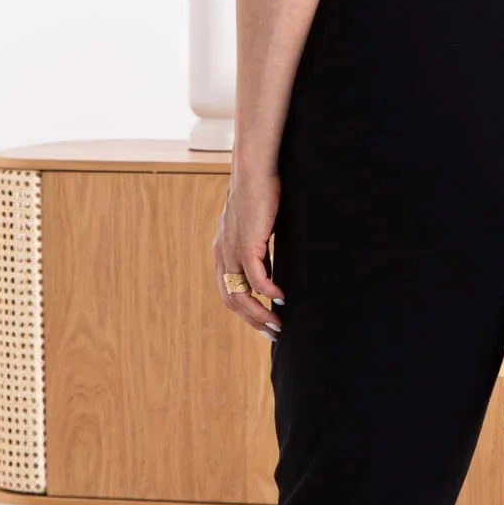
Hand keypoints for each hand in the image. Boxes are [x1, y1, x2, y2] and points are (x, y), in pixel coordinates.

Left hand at [214, 168, 284, 337]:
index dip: (245, 313)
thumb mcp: (256, 231)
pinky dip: (268, 292)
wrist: (254, 172)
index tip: (264, 324)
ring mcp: (232, 250)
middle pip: (232, 300)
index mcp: (222, 253)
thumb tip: (271, 275)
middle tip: (273, 332)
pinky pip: (256, 278)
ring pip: (240, 294)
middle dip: (253, 320)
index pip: (228, 293)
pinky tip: (281, 298)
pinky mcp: (247, 243)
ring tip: (277, 323)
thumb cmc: (258, 196)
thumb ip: (258, 253)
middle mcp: (222, 255)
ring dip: (259, 313)